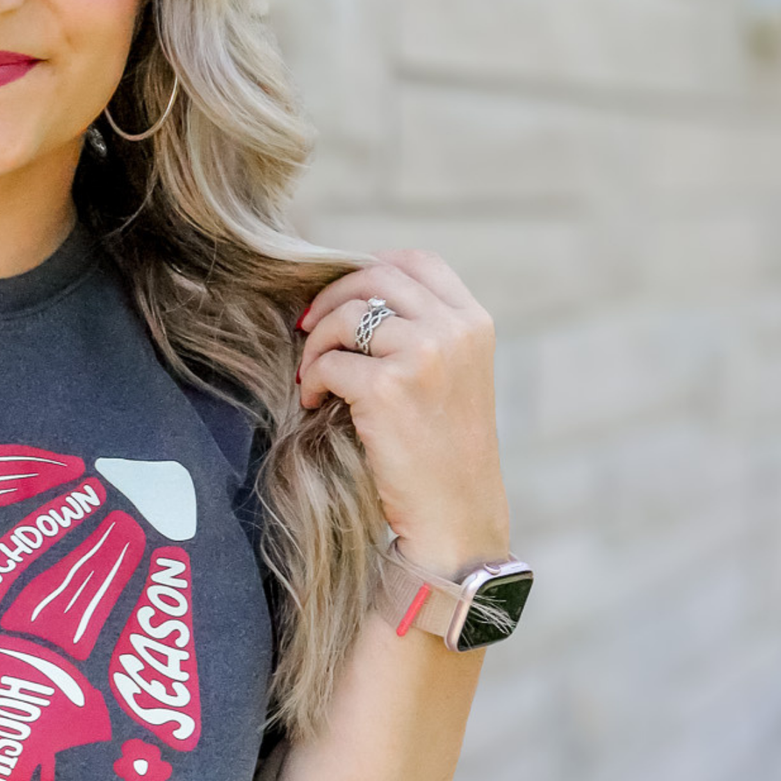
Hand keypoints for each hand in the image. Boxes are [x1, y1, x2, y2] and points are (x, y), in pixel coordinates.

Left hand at [297, 252, 510, 569]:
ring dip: (316, 343)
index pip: (416, 263)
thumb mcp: (453, 378)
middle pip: (375, 278)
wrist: (454, 517)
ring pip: (346, 315)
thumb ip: (424, 334)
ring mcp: (423, 355)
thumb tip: (353, 300)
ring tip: (311, 376)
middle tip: (306, 329)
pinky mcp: (387, 388)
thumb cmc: (443, 455)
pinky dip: (311, 379)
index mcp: (474, 323)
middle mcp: (454, 330)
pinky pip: (329, 361)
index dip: (369, 268)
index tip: (342, 298)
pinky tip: (312, 401)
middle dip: (331, 299)